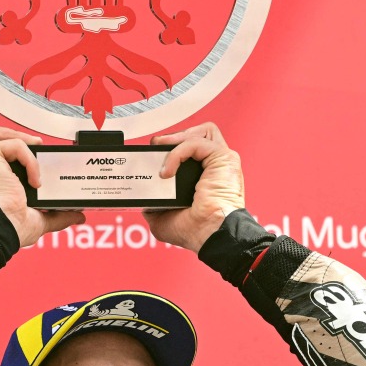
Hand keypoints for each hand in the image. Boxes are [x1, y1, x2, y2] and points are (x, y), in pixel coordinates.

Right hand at [0, 125, 84, 247]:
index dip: (11, 159)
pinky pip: (12, 145)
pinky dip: (29, 158)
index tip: (31, 167)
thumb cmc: (9, 229)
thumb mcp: (36, 221)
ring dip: (17, 137)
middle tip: (34, 149)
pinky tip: (35, 177)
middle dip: (12, 138)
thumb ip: (55, 216)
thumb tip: (76, 216)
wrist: (0, 229)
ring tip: (37, 150)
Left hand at [142, 122, 243, 252]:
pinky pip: (195, 143)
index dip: (172, 147)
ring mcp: (221, 160)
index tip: (152, 154)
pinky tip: (166, 171)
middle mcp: (214, 166)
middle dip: (175, 137)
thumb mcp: (163, 219)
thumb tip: (143, 201)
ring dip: (178, 138)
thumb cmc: (195, 231)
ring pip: (202, 131)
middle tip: (156, 148)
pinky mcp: (223, 158)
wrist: (209, 234)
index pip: (191, 149)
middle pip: (198, 134)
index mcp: (205, 177)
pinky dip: (176, 153)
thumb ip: (153, 206)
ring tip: (160, 150)